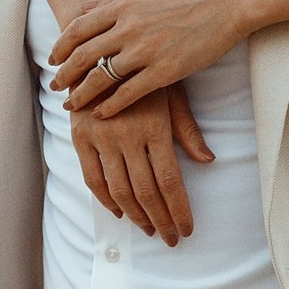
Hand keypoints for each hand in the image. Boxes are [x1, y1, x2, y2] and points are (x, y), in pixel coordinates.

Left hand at [49, 0, 256, 116]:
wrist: (227, 2)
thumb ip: (116, 1)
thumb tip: (88, 9)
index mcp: (122, 5)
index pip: (78, 29)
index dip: (61, 47)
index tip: (53, 59)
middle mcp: (128, 28)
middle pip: (83, 56)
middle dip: (64, 74)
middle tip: (55, 86)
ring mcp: (144, 51)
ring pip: (100, 78)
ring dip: (81, 94)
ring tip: (72, 105)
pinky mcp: (163, 72)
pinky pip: (128, 94)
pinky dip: (110, 106)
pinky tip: (102, 113)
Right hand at [70, 83, 212, 245]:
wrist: (102, 49)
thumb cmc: (146, 71)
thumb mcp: (173, 94)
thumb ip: (187, 130)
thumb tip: (208, 161)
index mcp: (154, 126)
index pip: (170, 181)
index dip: (179, 210)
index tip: (186, 229)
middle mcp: (127, 135)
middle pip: (146, 192)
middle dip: (161, 220)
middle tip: (171, 238)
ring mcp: (101, 137)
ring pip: (120, 190)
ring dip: (136, 216)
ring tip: (151, 229)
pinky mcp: (80, 137)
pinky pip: (93, 178)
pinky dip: (106, 200)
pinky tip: (120, 212)